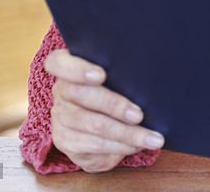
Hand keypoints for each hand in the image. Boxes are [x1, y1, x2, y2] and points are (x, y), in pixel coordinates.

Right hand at [46, 49, 164, 172]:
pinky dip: (120, 146)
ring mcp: (61, 117)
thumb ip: (123, 72)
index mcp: (69, 66)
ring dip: (126, 133)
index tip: (101, 75)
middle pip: (78, 94)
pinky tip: (137, 145)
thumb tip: (151, 78)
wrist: (101, 127)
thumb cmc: (117, 89)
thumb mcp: (118, 76)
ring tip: (151, 138)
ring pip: (92, 124)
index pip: (57, 62)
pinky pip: (94, 145)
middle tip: (139, 115)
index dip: (76, 69)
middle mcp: (61, 91)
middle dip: (114, 105)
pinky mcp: (66, 141)